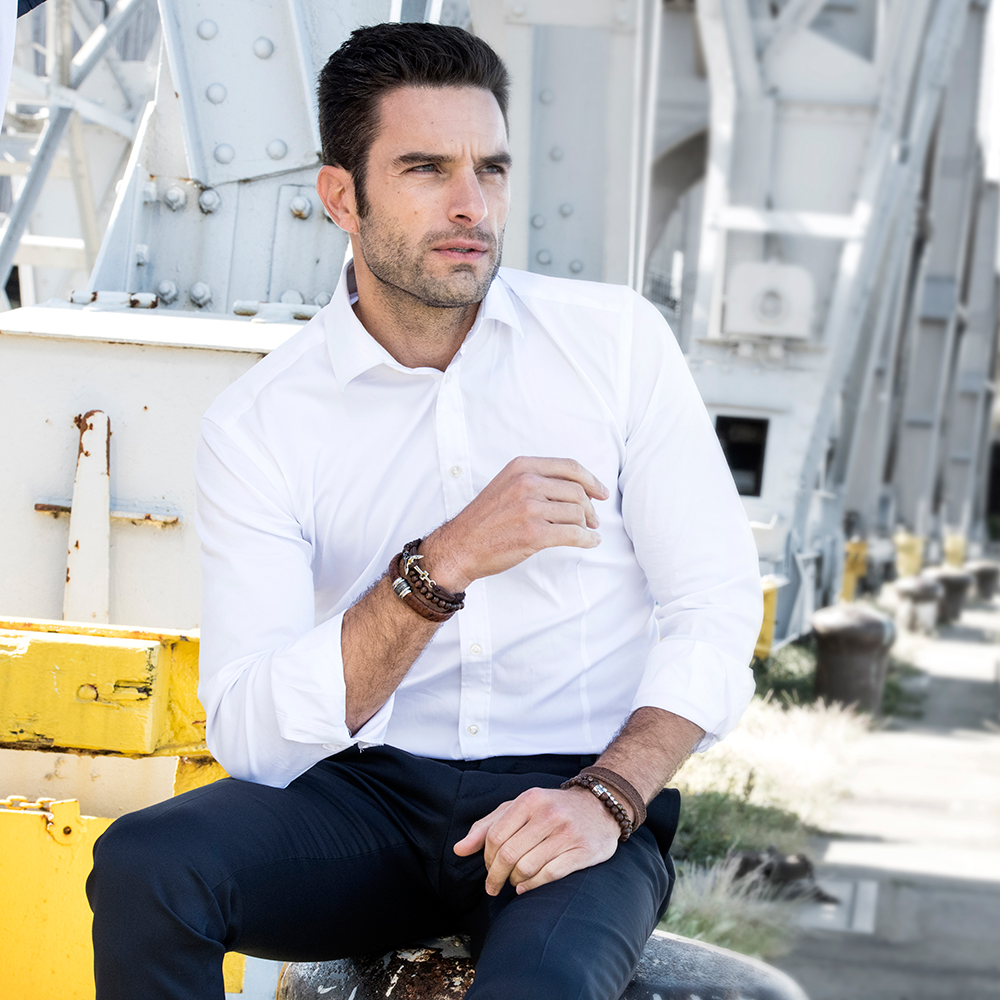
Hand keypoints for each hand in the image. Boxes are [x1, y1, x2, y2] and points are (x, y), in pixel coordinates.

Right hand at [421, 456, 609, 591]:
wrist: (460, 546)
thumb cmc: (484, 520)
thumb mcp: (506, 485)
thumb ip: (536, 480)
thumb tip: (576, 488)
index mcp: (522, 467)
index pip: (569, 467)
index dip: (591, 479)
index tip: (602, 492)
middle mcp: (526, 483)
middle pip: (577, 491)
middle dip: (591, 507)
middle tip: (594, 519)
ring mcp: (530, 508)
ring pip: (577, 513)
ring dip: (587, 525)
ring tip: (587, 532)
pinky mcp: (533, 534)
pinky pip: (573, 534)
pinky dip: (587, 540)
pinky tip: (590, 542)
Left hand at [453, 786, 619, 895]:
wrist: (600, 807)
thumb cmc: (552, 809)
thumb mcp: (520, 807)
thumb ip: (488, 825)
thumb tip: (459, 849)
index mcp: (530, 800)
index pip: (495, 835)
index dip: (486, 857)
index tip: (487, 868)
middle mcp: (549, 814)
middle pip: (508, 854)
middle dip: (495, 876)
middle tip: (493, 886)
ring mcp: (567, 833)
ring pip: (526, 867)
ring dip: (514, 881)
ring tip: (514, 882)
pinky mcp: (583, 851)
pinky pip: (549, 876)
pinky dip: (532, 886)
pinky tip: (526, 887)